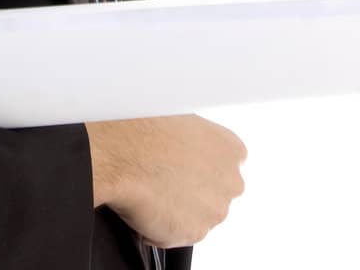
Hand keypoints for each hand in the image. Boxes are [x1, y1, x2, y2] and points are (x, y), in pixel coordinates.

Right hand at [85, 114, 247, 246]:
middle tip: (164, 183)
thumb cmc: (149, 131)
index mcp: (233, 152)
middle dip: (192, 195)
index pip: (224, 171)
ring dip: (176, 213)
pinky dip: (160, 229)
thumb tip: (189, 153)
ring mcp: (215, 210)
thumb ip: (200, 147)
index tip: (182, 170)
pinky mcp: (194, 233)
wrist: (126, 153)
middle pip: (214, 197)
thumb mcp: (185, 124)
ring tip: (151, 193)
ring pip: (196, 218)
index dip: (199, 172)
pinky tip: (146, 207)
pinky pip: (176, 235)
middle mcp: (232, 183)